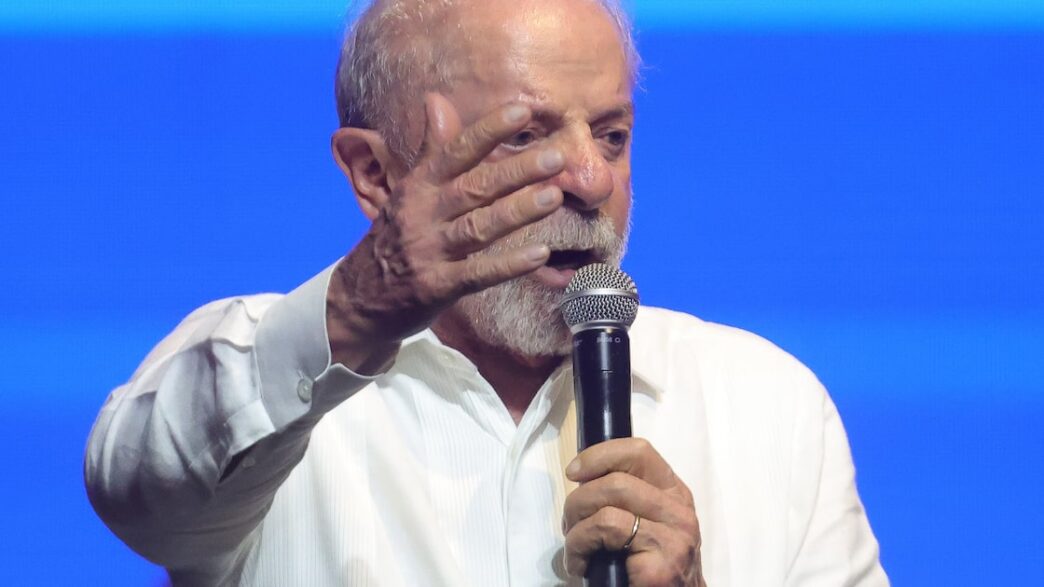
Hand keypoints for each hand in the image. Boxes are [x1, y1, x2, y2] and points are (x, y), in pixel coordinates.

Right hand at [327, 94, 565, 371]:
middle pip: (475, 188)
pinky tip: (539, 254)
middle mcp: (422, 215)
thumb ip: (431, 149)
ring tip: (554, 196)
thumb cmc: (393, 239)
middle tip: (557, 156)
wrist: (359, 299)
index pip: (456, 152)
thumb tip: (436, 98)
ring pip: (479, 227)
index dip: (488, 130)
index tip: (522, 111)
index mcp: (417, 187)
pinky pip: (478, 273)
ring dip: (518, 212)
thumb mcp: (406, 191)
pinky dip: (508, 264)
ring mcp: (429, 252)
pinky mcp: (437, 287)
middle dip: (517, 171)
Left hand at [563, 438, 705, 586]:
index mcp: (675, 494)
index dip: (600, 456)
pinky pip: (605, 533)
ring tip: (575, 548)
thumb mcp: (644, 523)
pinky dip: (579, 547)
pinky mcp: (661, 565)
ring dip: (576, 526)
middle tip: (569, 524)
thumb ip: (626, 498)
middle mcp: (680, 511)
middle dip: (578, 500)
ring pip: (607, 505)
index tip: (574, 472)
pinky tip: (580, 565)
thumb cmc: (649, 569)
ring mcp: (674, 538)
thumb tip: (582, 478)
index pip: (639, 452)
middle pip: (616, 480)